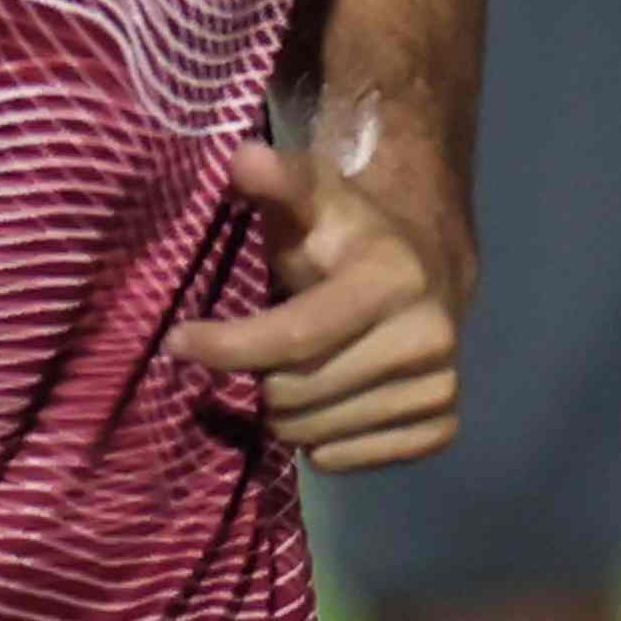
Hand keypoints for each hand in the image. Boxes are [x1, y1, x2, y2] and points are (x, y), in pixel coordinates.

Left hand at [168, 135, 468, 470]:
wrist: (430, 270)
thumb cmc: (350, 238)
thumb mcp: (315, 202)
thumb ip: (280, 183)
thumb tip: (243, 159)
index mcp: (392, 279)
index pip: (290, 338)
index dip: (224, 346)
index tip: (178, 340)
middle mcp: (426, 336)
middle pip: (294, 394)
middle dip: (262, 378)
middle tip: (266, 352)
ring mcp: (439, 384)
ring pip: (316, 435)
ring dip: (290, 413)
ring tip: (299, 374)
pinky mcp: (442, 423)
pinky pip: (352, 460)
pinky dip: (327, 443)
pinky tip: (331, 403)